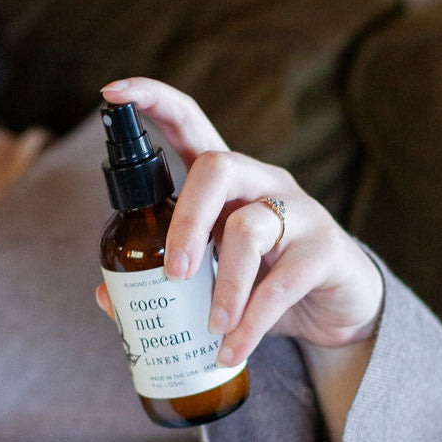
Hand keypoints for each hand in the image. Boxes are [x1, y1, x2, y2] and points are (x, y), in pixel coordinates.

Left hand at [97, 77, 383, 371]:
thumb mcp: (209, 279)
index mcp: (226, 181)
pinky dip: (251, 322)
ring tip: (211, 326)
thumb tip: (107, 295)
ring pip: (250, 228)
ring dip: (223, 284)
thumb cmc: (260, 281)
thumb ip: (163, 282)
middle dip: (186, 220)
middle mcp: (262, 182)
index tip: (112, 92)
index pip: (189, 123)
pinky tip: (232, 349)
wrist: (334, 311)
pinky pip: (282, 281)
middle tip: (173, 273)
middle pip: (218, 166)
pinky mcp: (325, 249)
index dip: (153, 101)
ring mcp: (299, 211)